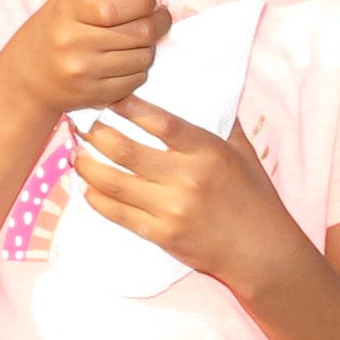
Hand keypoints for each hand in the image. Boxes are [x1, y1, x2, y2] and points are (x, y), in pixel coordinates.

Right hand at [6, 0, 171, 119]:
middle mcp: (73, 43)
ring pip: (143, 58)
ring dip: (150, 47)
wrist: (25, 79)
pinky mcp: (93, 95)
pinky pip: (135, 80)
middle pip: (139, 33)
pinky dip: (139, 68)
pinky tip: (128, 60)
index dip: (147, 2)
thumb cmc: (54, 31)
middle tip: (160, 17)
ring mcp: (83, 73)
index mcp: (67, 11)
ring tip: (140, 39)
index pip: (119, 7)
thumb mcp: (74, 2)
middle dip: (159, 22)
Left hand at [73, 95, 291, 287]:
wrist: (262, 251)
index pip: (160, 122)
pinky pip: (118, 214)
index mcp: (208, 152)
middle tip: (80, 125)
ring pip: (114, 183)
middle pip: (125, 151)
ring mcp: (172, 209)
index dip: (129, 107)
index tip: (108, 97)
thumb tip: (201, 87)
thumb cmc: (253, 197)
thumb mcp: (242, 152)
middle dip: (95, 135)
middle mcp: (187, 178)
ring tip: (77, 155)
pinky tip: (86, 188)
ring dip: (88, 167)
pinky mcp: (162, 235)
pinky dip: (96, 199)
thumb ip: (220, 121)